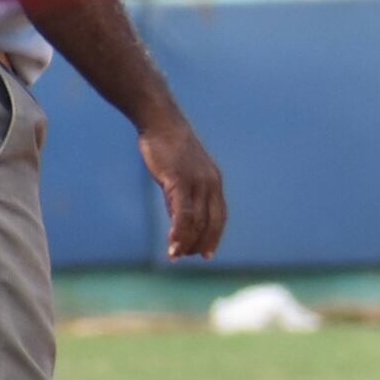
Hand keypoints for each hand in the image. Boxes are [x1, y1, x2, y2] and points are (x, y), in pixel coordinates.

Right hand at [137, 122, 226, 258]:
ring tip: (176, 256)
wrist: (161, 122)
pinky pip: (183, 213)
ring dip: (187, 242)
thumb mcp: (179, 175)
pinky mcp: (180, 181)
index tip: (207, 254)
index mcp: (214, 183)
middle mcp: (210, 184)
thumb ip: (181, 198)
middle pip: (211, 223)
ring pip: (197, 221)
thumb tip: (178, 222)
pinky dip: (179, 232)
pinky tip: (173, 244)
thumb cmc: (167, 147)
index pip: (219, 216)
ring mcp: (197, 182)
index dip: (214, 236)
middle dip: (200, 243)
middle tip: (186, 257)